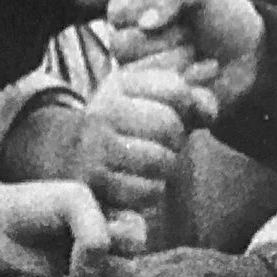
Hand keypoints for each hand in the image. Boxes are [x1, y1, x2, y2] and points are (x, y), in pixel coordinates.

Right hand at [67, 66, 201, 216]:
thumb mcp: (146, 100)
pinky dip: (152, 191)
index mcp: (119, 84)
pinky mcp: (95, 183)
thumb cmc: (121, 127)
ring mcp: (96, 148)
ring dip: (166, 169)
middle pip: (169, 125)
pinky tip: (141, 184)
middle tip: (166, 147)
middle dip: (176, 140)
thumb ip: (187, 94)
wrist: (65, 157)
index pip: (176, 89)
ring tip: (154, 166)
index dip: (187, 106)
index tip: (177, 113)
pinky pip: (145, 191)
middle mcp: (103, 111)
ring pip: (160, 160)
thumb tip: (211, 103)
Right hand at [108, 0, 264, 109]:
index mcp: (134, 12)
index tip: (174, 13)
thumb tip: (145, 22)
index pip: (118, 10)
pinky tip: (206, 77)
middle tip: (191, 37)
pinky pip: (161, 99)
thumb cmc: (224, 16)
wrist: (252, 55)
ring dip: (180, 61)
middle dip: (168, 39)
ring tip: (201, 56)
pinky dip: (192, 86)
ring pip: (139, 73)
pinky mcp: (157, 105)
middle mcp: (130, 47)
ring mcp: (140, 78)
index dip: (145, 12)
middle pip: (123, 44)